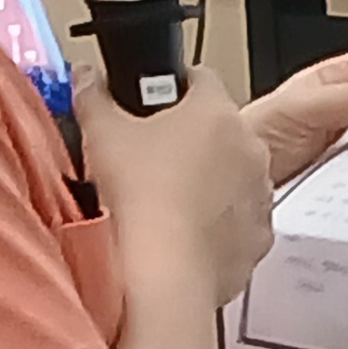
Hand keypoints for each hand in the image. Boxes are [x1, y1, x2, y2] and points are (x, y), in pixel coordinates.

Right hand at [83, 65, 276, 309]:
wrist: (167, 271)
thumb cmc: (141, 199)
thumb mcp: (102, 134)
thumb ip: (93, 96)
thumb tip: (86, 78)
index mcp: (216, 111)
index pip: (200, 77)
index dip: (172, 86)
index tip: (152, 101)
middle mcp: (250, 148)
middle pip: (219, 129)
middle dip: (190, 138)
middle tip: (151, 156)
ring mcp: (260, 194)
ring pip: (234, 175)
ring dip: (209, 180)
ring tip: (165, 199)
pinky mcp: (259, 236)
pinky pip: (239, 219)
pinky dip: (218, 222)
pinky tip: (184, 231)